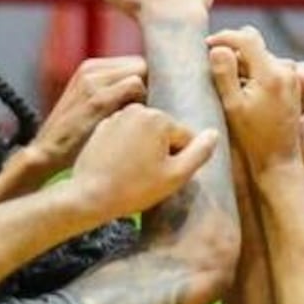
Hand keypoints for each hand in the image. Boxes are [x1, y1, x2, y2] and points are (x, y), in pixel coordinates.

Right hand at [30, 53, 145, 171]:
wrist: (47, 156)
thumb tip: (148, 93)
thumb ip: (113, 93)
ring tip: (132, 122)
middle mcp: (91, 69)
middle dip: (146, 87)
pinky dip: (140, 103)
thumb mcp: (90, 107)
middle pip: (140, 65)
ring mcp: (93, 81)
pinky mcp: (98, 98)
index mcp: (90, 69)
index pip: (134, 64)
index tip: (139, 109)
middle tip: (138, 116)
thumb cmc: (76, 141)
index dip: (144, 85)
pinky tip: (130, 125)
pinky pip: (136, 86)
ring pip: (140, 73)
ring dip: (143, 97)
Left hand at [70, 101, 220, 224]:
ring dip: (144, 150)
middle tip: (148, 177)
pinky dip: (126, 149)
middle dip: (162, 153)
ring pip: (144, 134)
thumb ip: (199, 153)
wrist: (89, 195)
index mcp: (160, 118)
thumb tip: (214, 134)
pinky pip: (125, 136)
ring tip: (133, 173)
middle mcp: (139, 109)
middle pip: (164, 132)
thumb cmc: (134, 188)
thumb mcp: (175, 176)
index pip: (185, 138)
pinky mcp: (102, 127)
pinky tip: (119, 168)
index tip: (164, 177)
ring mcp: (118, 116)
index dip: (180, 160)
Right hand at [206, 26, 303, 169]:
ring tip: (232, 82)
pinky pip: (274, 66)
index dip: (225, 37)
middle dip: (235, 51)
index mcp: (271, 73)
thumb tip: (217, 48)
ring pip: (264, 55)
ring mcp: (293, 77)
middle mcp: (286, 70)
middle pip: (256, 45)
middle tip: (217, 66)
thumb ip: (225, 74)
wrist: (279, 161)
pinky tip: (249, 86)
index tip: (208, 45)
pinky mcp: (294, 85)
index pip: (247, 38)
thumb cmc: (253, 140)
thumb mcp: (233, 107)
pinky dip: (259, 70)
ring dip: (247, 62)